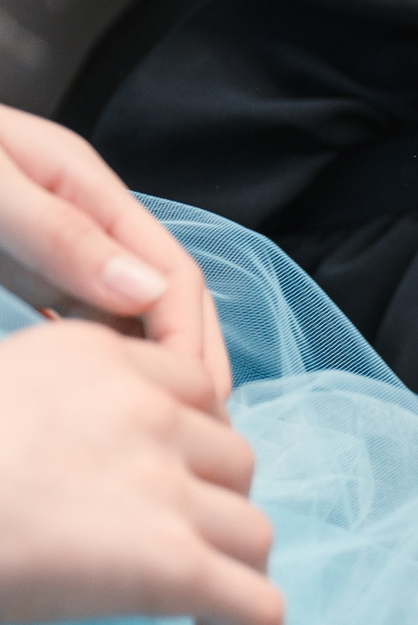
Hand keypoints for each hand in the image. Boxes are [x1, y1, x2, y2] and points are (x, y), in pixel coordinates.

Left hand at [0, 107, 228, 403]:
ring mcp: (52, 248)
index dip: (189, 339)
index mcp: (87, 189)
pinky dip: (93, 364)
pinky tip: (85, 403)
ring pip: (124, 317)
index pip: (172, 272)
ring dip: (145, 371)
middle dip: (186, 364)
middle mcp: (83, 221)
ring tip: (148, 432)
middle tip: (190, 435)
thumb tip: (145, 291)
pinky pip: (74, 323)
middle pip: (162, 298)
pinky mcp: (20, 272)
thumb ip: (59, 233)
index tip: (190, 402)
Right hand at [0, 322, 277, 624]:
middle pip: (233, 462)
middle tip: (194, 556)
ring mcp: (164, 489)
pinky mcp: (170, 566)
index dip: (196, 447)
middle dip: (219, 510)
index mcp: (97, 360)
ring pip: (252, 532)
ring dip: (240, 574)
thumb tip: (79, 469)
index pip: (195, 392)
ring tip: (209, 623)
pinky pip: (256, 606)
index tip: (182, 488)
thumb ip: (49, 410)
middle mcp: (146, 411)